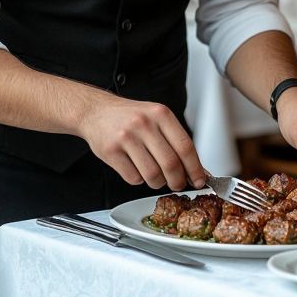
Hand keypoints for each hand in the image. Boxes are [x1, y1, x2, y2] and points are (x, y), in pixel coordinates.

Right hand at [77, 96, 206, 191]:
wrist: (96, 111)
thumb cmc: (130, 117)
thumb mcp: (156, 119)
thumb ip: (176, 141)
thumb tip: (197, 169)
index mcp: (160, 114)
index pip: (185, 146)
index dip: (195, 168)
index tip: (200, 180)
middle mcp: (144, 123)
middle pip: (170, 164)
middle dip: (178, 181)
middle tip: (178, 184)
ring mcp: (126, 137)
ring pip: (152, 175)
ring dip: (158, 183)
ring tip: (156, 177)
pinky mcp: (110, 151)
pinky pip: (133, 178)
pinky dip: (139, 180)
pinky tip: (137, 169)